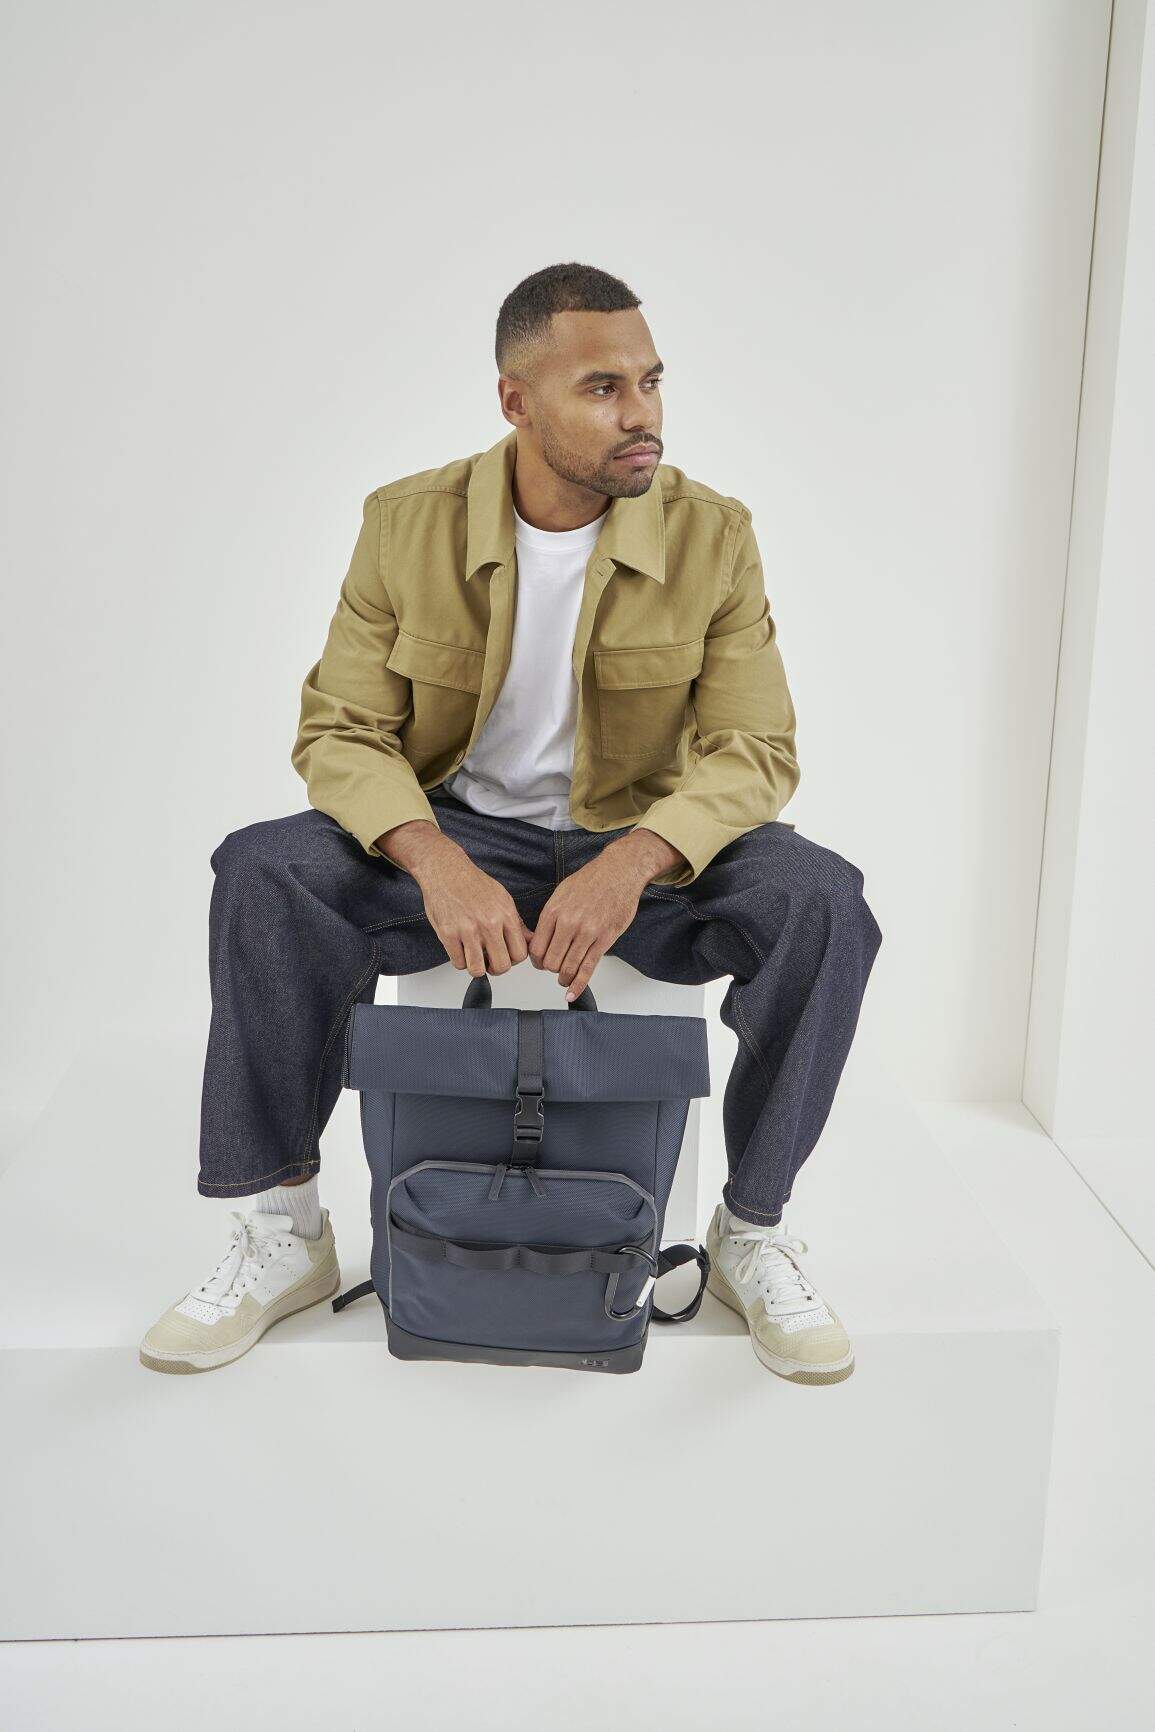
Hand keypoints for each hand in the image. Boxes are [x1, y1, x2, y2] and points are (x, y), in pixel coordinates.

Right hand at [412, 840, 533, 976]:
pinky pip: (458, 963)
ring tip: (474, 957)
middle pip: (501, 966)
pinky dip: (460, 961)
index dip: (513, 960)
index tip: (506, 956)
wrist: (446, 870)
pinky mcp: (448, 934)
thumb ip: (516, 923)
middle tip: (490, 961)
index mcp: (506, 915)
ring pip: (478, 969)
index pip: (520, 954)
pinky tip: (460, 950)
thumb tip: (529, 941)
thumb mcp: (503, 898)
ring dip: (476, 967)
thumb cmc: (473, 883)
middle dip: (496, 968)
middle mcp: (489, 924)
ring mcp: (468, 930)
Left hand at [528, 847, 649, 1000]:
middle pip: (550, 961)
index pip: (536, 948)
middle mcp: (568, 923)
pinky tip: (573, 993)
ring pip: (568, 967)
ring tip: (564, 980)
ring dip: (564, 978)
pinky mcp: (604, 939)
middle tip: (554, 968)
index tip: (539, 963)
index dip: (535, 961)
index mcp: (553, 912)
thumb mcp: (561, 893)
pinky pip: (588, 968)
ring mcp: (587, 932)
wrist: (618, 872)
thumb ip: (550, 916)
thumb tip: (541, 937)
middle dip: (550, 969)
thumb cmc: (591, 880)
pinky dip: (579, 985)